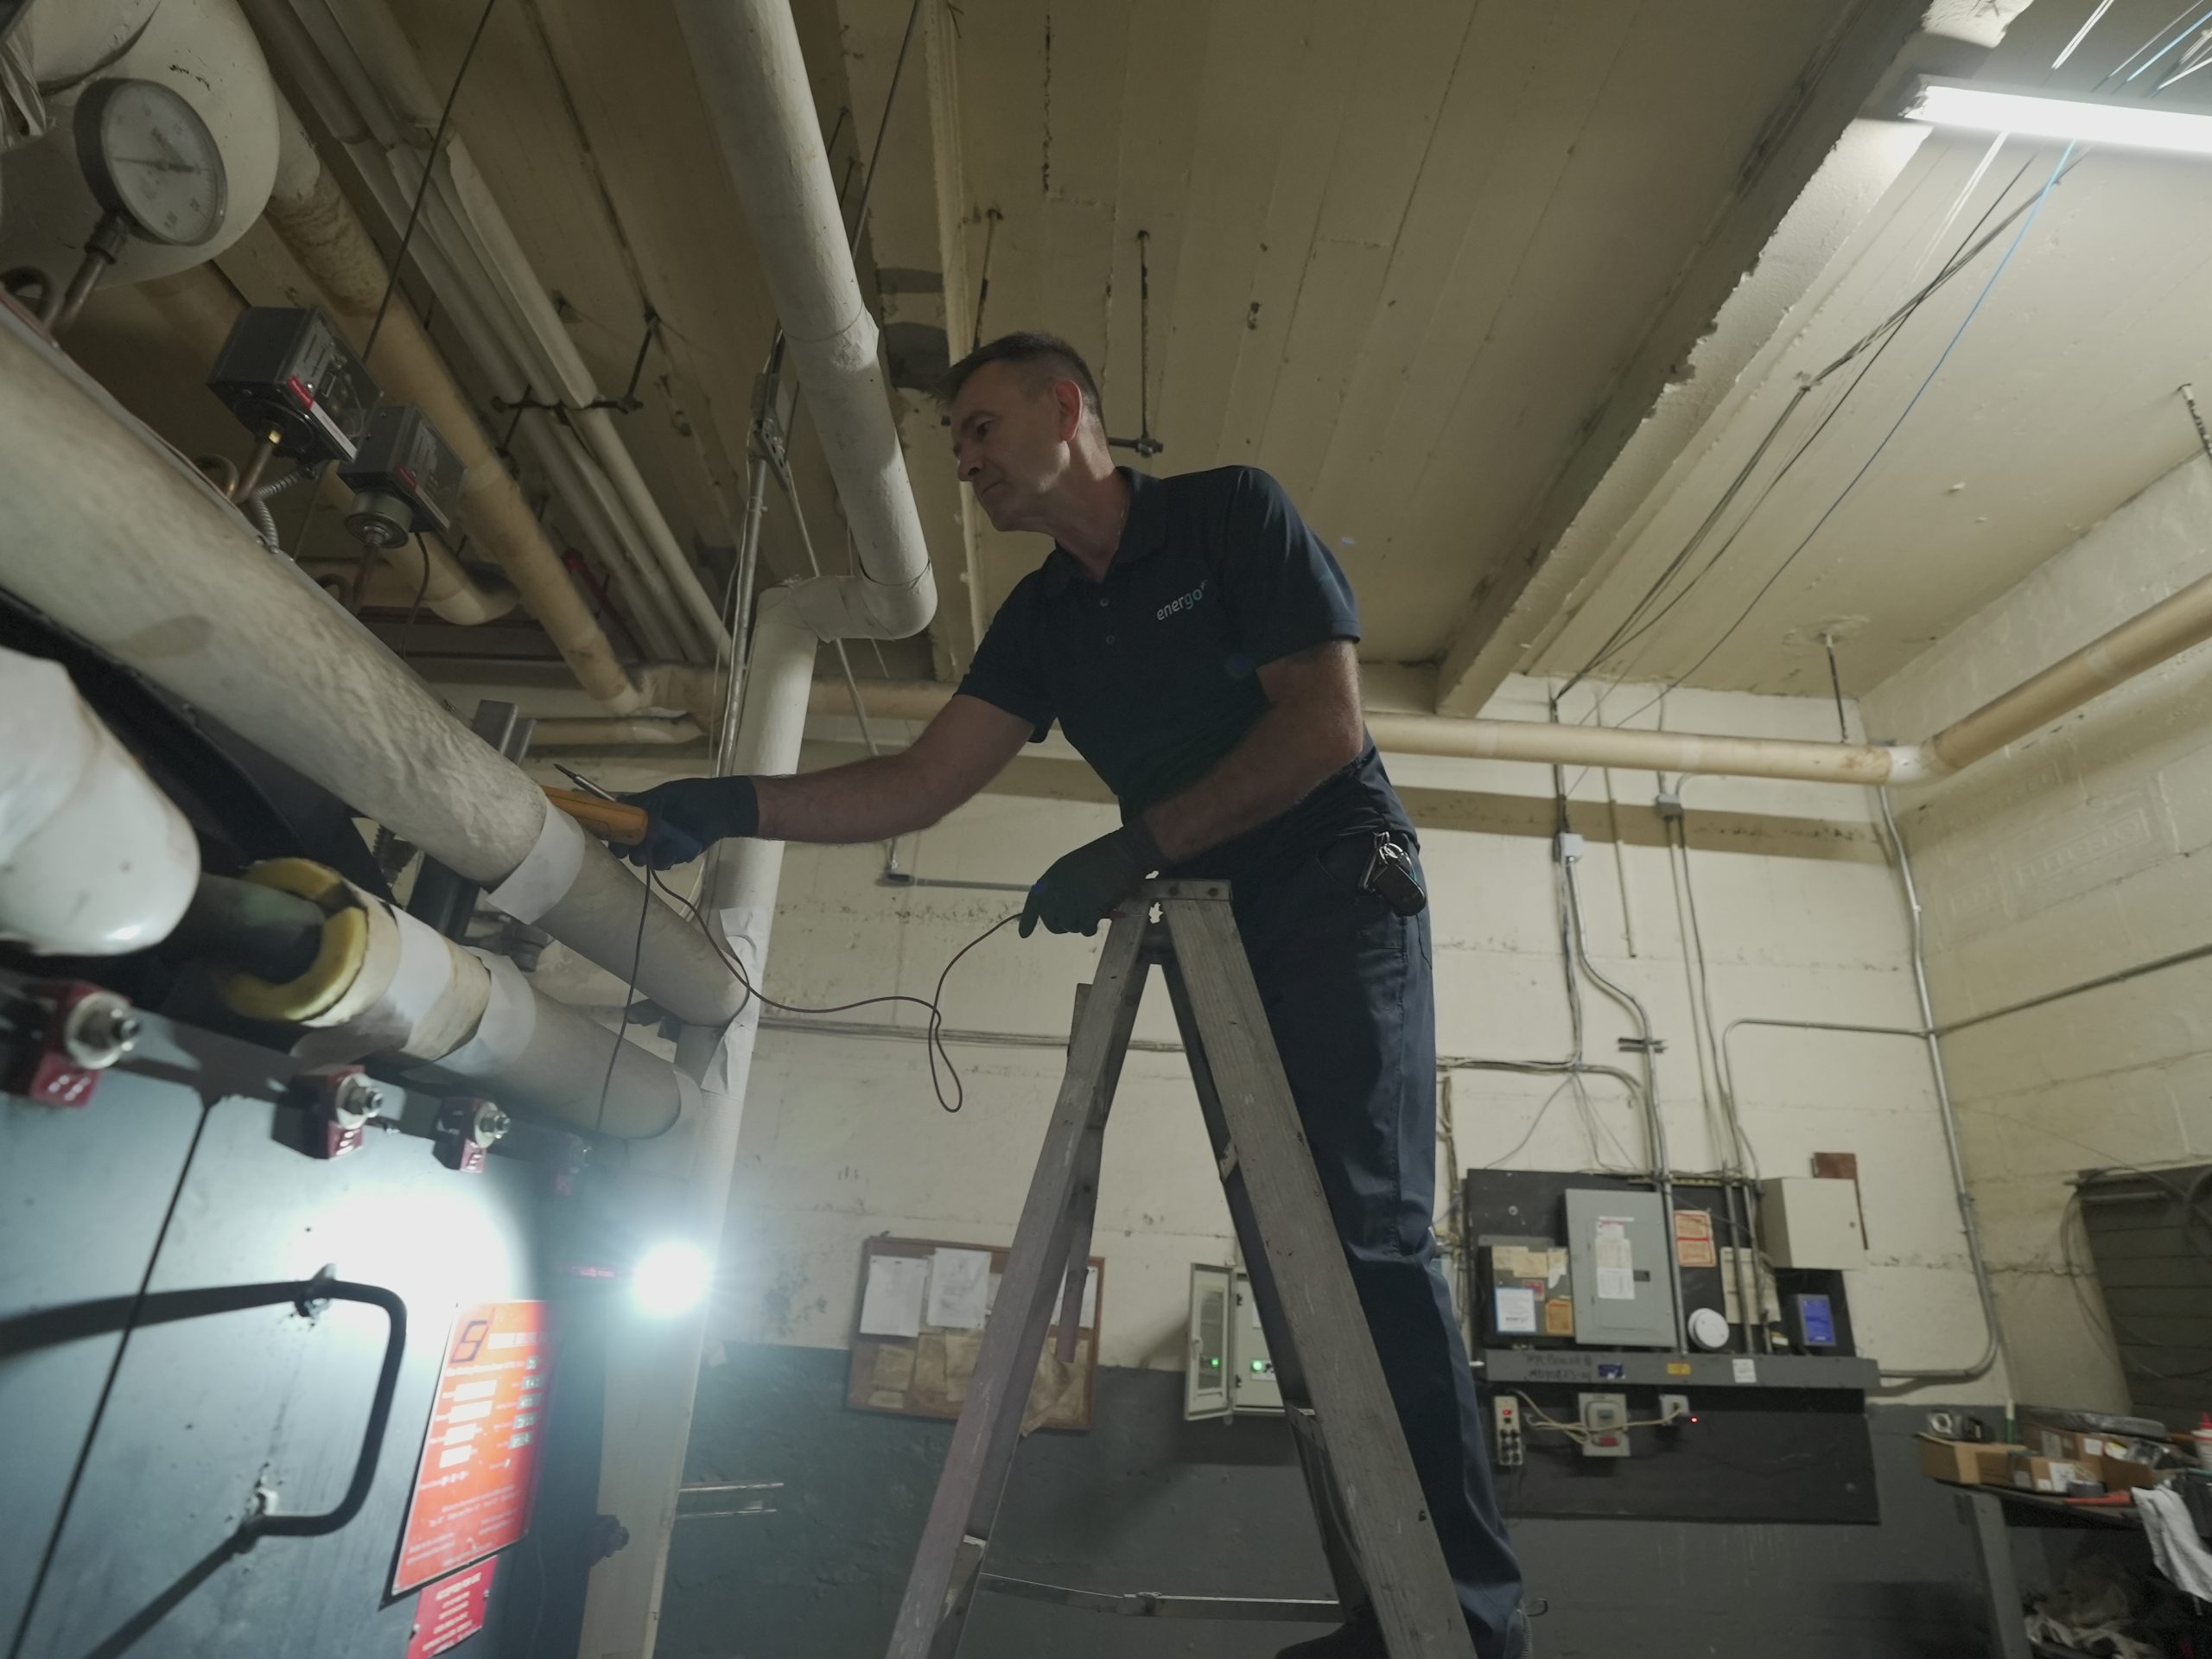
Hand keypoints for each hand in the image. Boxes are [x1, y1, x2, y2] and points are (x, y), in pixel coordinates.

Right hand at [620, 776, 760, 869]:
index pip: (620, 826)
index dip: (614, 833)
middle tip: (635, 848)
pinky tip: (676, 849)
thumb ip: (645, 801)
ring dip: (650, 854)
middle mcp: (647, 832)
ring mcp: (660, 846)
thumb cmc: (694, 796)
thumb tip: (624, 808)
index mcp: (641, 814)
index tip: (614, 837)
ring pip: (644, 859)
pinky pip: (663, 863)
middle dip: (629, 849)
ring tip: (663, 844)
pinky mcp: (674, 856)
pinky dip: (667, 857)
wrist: (721, 809)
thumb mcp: (667, 793)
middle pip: (627, 848)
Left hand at [1020, 822, 1161, 937]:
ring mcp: (1075, 898)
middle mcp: (1060, 888)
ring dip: (1080, 924)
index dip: (1028, 919)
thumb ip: (1064, 887)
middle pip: (1051, 920)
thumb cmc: (1105, 858)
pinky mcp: (1092, 907)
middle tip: (1076, 920)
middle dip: (1061, 926)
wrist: (1126, 851)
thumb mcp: (1076, 867)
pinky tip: (1100, 916)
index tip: (1024, 935)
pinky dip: (1091, 927)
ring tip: (1092, 911)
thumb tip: (1061, 911)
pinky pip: (1085, 928)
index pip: (1035, 900)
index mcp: (1054, 875)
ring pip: (1069, 926)